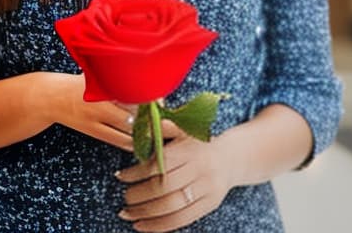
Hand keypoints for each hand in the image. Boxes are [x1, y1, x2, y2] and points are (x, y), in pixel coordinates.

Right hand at [39, 73, 180, 151]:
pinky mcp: (92, 131)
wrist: (50, 97)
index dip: (150, 99)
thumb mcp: (96, 75)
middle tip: (173, 124)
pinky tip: (144, 143)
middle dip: (154, 120)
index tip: (164, 103)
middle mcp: (101, 101)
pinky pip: (117, 140)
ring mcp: (96, 118)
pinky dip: (132, 143)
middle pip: (134, 113)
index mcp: (104, 84)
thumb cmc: (79, 82)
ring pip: (127, 130)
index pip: (133, 92)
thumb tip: (148, 88)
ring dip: (146, 134)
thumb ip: (118, 79)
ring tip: (163, 136)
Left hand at [115, 134, 233, 231]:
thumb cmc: (198, 143)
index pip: (159, 164)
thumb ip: (162, 128)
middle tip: (125, 198)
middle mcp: (199, 169)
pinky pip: (182, 220)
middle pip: (164, 187)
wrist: (230, 157)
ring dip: (145, 214)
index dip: (137, 172)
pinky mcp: (209, 205)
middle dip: (139, 195)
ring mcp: (206, 189)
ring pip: (172, 206)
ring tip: (128, 214)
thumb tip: (138, 128)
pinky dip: (160, 226)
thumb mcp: (183, 130)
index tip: (120, 176)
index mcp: (189, 149)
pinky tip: (142, 225)